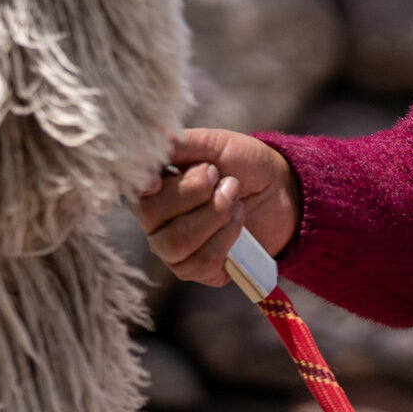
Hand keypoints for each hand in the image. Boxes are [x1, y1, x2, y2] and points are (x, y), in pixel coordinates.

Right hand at [133, 128, 301, 286]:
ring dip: (214, 214)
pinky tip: (239, 219)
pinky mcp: (199, 270)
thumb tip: (154, 141)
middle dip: (193, 192)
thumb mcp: (214, 143)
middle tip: (221, 176)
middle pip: (151, 216)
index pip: (132, 190)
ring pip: (176, 243)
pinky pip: (202, 262)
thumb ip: (181, 143)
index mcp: (153, 186)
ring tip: (234, 195)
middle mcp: (156, 221)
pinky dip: (227, 235)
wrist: (280, 189)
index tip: (157, 180)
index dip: (141, 187)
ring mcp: (174, 249)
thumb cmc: (242, 163)